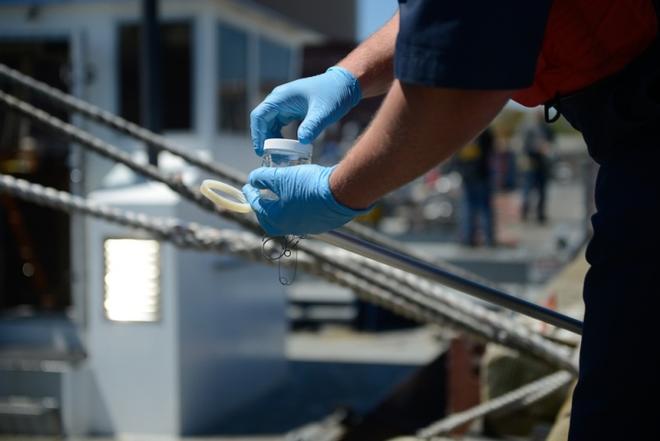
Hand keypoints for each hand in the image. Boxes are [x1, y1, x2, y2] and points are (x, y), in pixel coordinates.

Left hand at [242, 165, 369, 235]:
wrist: (341, 194)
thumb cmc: (308, 185)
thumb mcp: (281, 176)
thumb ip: (263, 178)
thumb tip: (253, 179)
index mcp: (276, 218)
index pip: (257, 206)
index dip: (250, 194)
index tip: (248, 186)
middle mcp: (289, 227)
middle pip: (270, 220)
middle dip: (263, 209)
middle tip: (261, 197)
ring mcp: (305, 228)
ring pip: (286, 220)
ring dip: (280, 209)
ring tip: (280, 196)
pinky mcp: (320, 225)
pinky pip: (302, 218)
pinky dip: (295, 209)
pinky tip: (299, 199)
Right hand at [250, 67, 361, 154]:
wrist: (344, 85)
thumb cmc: (334, 94)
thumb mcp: (324, 112)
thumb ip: (312, 126)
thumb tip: (301, 142)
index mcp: (282, 97)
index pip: (260, 116)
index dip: (258, 134)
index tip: (261, 151)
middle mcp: (280, 99)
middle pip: (262, 121)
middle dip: (264, 140)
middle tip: (270, 157)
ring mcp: (285, 104)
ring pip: (270, 124)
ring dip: (272, 139)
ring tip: (279, 156)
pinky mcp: (291, 110)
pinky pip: (279, 125)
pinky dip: (280, 137)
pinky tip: (287, 148)